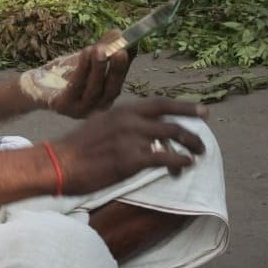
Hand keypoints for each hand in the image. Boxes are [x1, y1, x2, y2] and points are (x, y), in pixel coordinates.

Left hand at [48, 37, 131, 118]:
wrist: (35, 87)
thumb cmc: (64, 74)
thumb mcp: (86, 60)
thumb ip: (103, 48)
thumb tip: (120, 33)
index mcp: (105, 97)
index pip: (120, 81)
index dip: (127, 64)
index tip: (132, 45)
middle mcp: (96, 107)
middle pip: (111, 89)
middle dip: (117, 69)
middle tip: (121, 51)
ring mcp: (80, 110)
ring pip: (93, 89)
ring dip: (98, 68)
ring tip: (100, 49)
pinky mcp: (63, 107)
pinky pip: (75, 86)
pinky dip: (82, 69)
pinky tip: (85, 52)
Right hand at [53, 98, 208, 193]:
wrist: (61, 162)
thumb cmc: (76, 147)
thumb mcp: (99, 124)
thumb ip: (119, 123)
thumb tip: (134, 128)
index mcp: (121, 110)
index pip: (158, 103)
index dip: (182, 106)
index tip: (200, 110)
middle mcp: (129, 119)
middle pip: (170, 117)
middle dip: (193, 122)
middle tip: (207, 130)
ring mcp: (132, 137)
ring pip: (172, 135)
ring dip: (190, 144)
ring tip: (199, 153)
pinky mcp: (132, 158)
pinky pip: (165, 157)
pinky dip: (180, 161)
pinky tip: (185, 165)